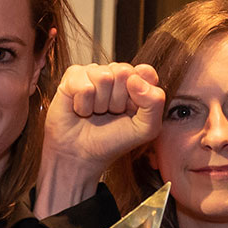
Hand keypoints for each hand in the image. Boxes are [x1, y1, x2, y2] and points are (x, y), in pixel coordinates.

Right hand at [44, 62, 164, 168]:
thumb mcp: (146, 129)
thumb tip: (134, 79)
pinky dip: (83, 105)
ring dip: (99, 104)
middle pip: (123, 72)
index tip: (131, 110)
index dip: (139, 94)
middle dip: (118, 100)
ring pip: (103, 77)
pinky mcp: (72, 77)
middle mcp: (114, 73)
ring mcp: (93, 72)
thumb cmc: (113, 140)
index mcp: (136, 81)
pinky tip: (81, 110)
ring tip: (95, 113)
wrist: (82, 155)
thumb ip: (155, 103)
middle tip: (110, 113)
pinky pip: (83, 86)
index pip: (145, 72)